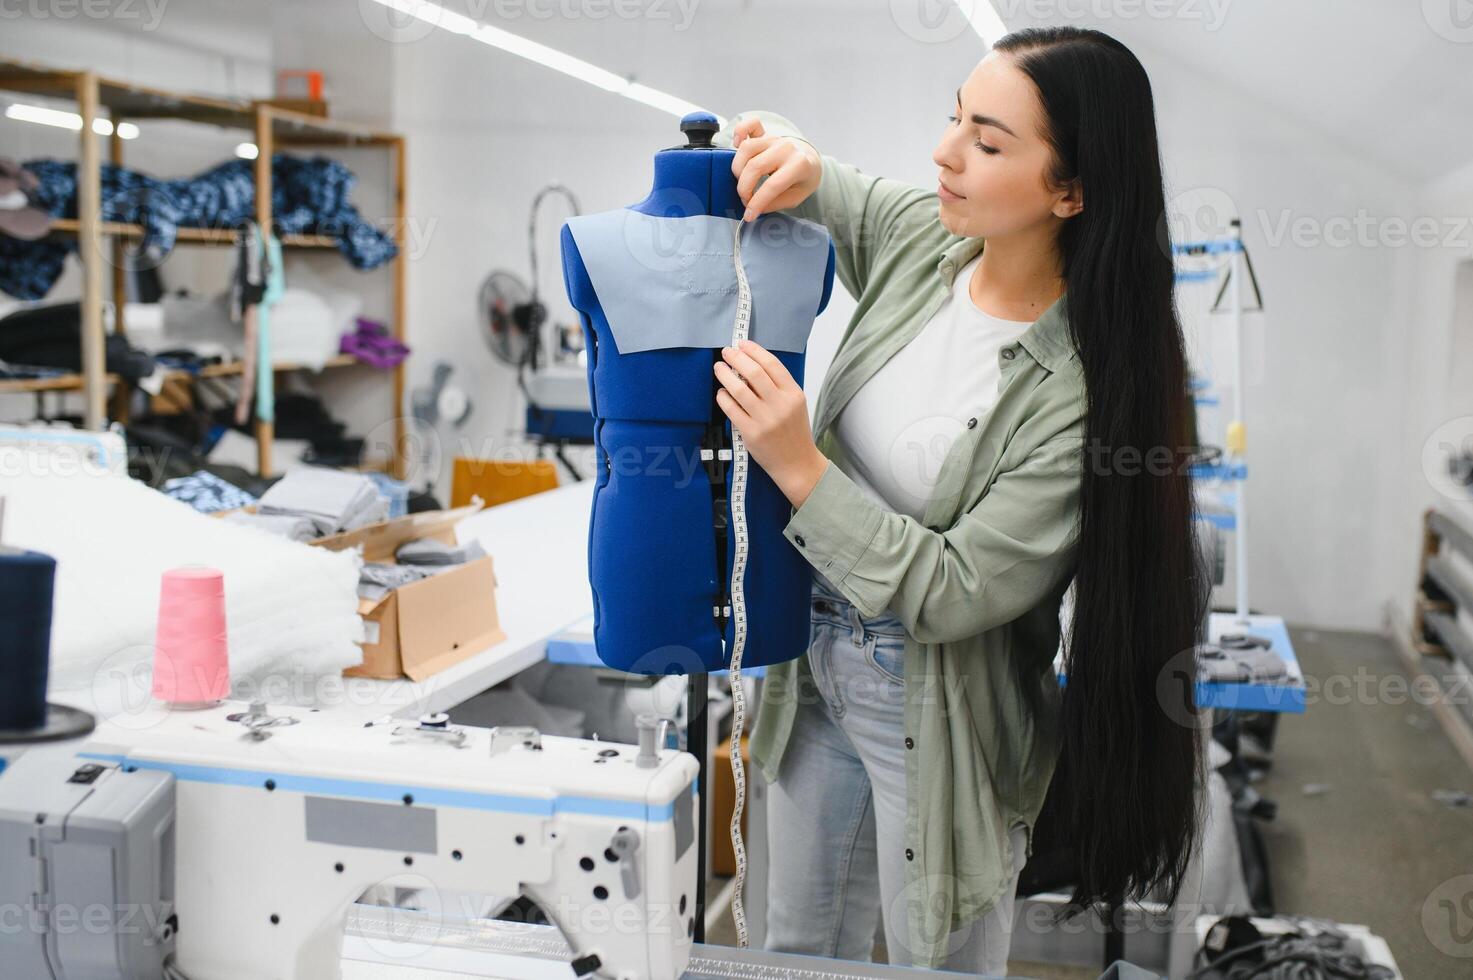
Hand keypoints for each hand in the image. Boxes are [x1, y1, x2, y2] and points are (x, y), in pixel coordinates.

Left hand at [713, 339, 828, 507]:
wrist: (797, 464)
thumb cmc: (794, 432)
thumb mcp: (795, 404)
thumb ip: (778, 386)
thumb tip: (750, 364)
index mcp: (794, 394)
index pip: (772, 364)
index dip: (754, 350)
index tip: (742, 344)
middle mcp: (780, 405)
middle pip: (754, 373)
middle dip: (736, 358)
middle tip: (726, 352)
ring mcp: (765, 419)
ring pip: (739, 389)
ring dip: (725, 374)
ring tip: (719, 368)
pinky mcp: (751, 433)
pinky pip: (731, 409)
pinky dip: (723, 397)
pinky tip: (721, 392)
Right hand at [730, 118, 822, 221]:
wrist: (810, 160)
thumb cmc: (803, 179)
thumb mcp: (796, 197)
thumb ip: (776, 203)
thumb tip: (755, 207)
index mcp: (799, 164)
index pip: (772, 185)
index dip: (757, 203)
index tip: (749, 215)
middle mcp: (786, 148)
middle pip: (754, 166)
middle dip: (744, 189)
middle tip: (746, 200)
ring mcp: (774, 138)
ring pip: (746, 149)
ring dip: (738, 169)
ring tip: (743, 181)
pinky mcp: (765, 133)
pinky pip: (750, 125)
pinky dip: (740, 131)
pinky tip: (736, 144)